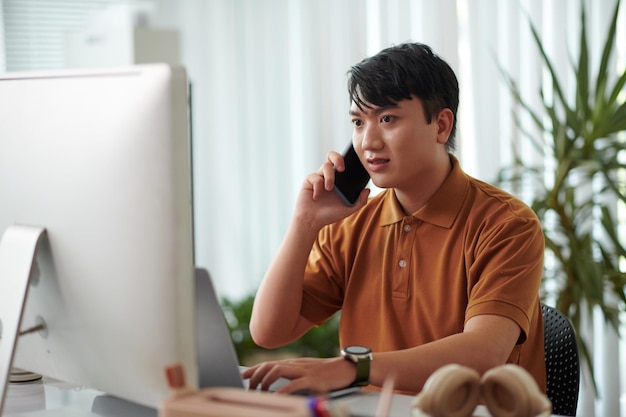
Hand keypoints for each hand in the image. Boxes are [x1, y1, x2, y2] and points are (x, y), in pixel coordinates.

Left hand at [241, 356, 356, 394]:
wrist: (347, 367)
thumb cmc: (327, 372)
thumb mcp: (307, 371)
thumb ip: (293, 374)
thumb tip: (278, 381)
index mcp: (293, 364)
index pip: (268, 363)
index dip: (253, 369)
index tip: (241, 376)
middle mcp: (295, 365)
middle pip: (269, 365)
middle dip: (255, 376)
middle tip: (249, 389)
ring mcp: (304, 371)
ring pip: (278, 370)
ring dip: (266, 381)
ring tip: (260, 392)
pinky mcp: (313, 379)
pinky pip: (294, 383)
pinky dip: (283, 390)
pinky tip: (276, 397)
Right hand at [294, 151, 369, 227]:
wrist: (312, 221)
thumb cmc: (329, 214)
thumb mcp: (348, 209)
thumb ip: (360, 201)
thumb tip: (368, 190)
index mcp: (338, 179)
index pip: (342, 163)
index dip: (347, 160)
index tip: (353, 167)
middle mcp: (327, 176)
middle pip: (331, 155)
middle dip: (337, 158)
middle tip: (342, 169)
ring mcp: (318, 177)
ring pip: (325, 166)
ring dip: (329, 177)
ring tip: (329, 188)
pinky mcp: (308, 181)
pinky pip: (315, 177)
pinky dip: (317, 187)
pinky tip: (316, 197)